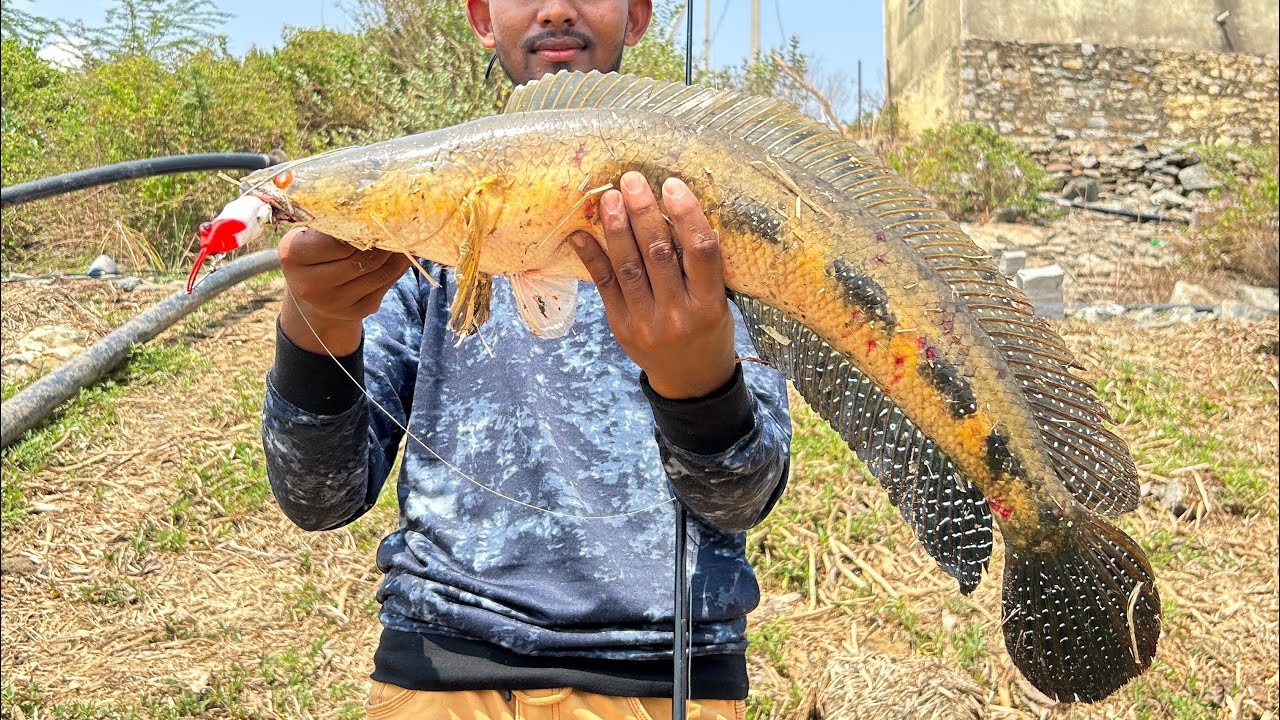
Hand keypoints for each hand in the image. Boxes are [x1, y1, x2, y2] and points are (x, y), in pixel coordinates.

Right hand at [277, 228, 410, 356]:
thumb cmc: (315, 250)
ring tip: (410, 236)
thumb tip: (378, 210)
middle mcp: (309, 284)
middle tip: (404, 224)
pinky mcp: (356, 311)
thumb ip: (336, 223)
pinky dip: (400, 268)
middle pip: (362, 260)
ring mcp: (334, 303)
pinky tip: (407, 254)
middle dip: (387, 241)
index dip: (365, 228)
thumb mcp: (312, 232)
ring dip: (400, 254)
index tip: (383, 215)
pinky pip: (386, 286)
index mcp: (293, 255)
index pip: (339, 241)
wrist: (312, 290)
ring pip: (380, 273)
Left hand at [571, 171, 734, 399]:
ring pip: (628, 267)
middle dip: (643, 213)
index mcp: (710, 305)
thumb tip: (671, 211)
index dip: (687, 215)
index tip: (672, 185)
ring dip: (617, 228)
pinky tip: (581, 233)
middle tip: (631, 180)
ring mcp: (646, 323)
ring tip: (609, 198)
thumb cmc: (709, 331)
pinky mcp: (621, 327)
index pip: (701, 252)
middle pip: (658, 254)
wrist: (691, 381)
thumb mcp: (719, 302)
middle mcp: (678, 315)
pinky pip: (604, 286)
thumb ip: (699, 267)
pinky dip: (592, 257)